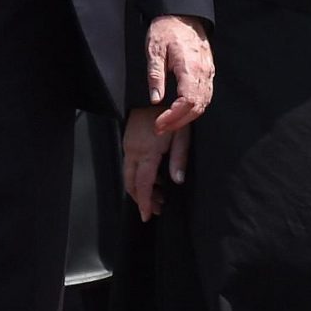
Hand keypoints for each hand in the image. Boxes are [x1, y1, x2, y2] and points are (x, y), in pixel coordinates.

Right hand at [123, 106, 189, 220]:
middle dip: (142, 200)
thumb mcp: (182, 134)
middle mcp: (134, 152)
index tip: (148, 216)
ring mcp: (128, 146)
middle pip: (131, 184)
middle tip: (156, 208)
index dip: (145, 203)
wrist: (150, 95)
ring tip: (159, 195)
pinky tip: (154, 177)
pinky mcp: (128, 141)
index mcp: (147, 153)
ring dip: (140, 188)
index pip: (143, 185)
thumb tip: (177, 181)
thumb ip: (179, 159)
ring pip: (128, 175)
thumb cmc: (169, 112)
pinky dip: (138, 176)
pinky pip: (129, 165)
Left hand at [145, 15, 213, 132]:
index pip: (187, 101)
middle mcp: (204, 71)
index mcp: (190, 66)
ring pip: (204, 103)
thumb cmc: (167, 29)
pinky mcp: (209, 71)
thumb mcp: (154, 50)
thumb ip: (155, 75)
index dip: (174, 117)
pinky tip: (182, 112)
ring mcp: (209, 72)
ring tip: (169, 123)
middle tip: (161, 128)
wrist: (183, 14)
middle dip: (179, 122)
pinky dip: (195, 108)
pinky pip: (206, 95)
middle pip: (197, 106)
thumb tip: (155, 99)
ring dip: (187, 118)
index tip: (159, 124)